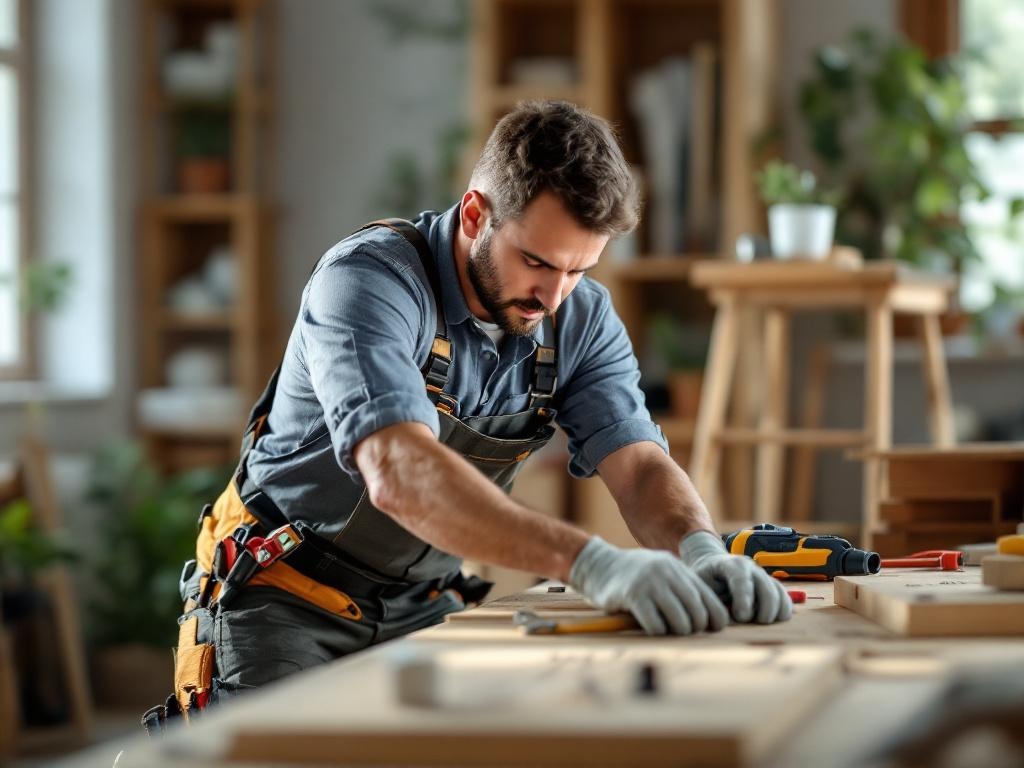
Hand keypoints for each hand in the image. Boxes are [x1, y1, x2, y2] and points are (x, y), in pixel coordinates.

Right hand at [568, 536, 728, 635]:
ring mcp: (650, 583)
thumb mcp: (662, 573)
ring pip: (680, 621)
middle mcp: (667, 573)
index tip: (711, 630)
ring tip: (667, 629)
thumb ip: (682, 588)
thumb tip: (711, 619)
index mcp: (678, 568)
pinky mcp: (633, 595)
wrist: (598, 566)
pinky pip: (656, 624)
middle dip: (694, 628)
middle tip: (683, 630)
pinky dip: (657, 631)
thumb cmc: (635, 577)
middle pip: (697, 612)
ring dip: (677, 631)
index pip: (710, 600)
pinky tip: (651, 626)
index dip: (715, 620)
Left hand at [678, 531, 791, 623]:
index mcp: (732, 564)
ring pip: (780, 595)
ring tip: (758, 622)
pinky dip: (782, 612)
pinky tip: (771, 621)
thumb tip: (726, 621)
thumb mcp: (700, 584)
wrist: (712, 565)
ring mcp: (764, 576)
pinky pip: (785, 600)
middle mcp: (752, 568)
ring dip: (773, 614)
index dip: (744, 599)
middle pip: (767, 590)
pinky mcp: (772, 586)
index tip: (741, 617)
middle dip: (762, 611)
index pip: (742, 579)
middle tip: (748, 622)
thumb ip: (710, 600)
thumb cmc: (704, 579)